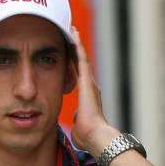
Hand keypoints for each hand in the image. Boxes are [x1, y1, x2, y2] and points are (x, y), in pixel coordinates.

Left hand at [70, 26, 118, 157]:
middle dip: (76, 48)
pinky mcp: (87, 81)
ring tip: (71, 29)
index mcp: (88, 95)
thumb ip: (78, 120)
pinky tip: (73, 35)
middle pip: (81, 62)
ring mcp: (90, 82)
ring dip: (77, 43)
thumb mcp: (80, 124)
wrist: (95, 136)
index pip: (78, 74)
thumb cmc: (87, 136)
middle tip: (71, 34)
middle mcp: (91, 86)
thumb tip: (78, 123)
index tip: (69, 52)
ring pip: (82, 57)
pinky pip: (81, 59)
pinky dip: (77, 47)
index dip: (74, 62)